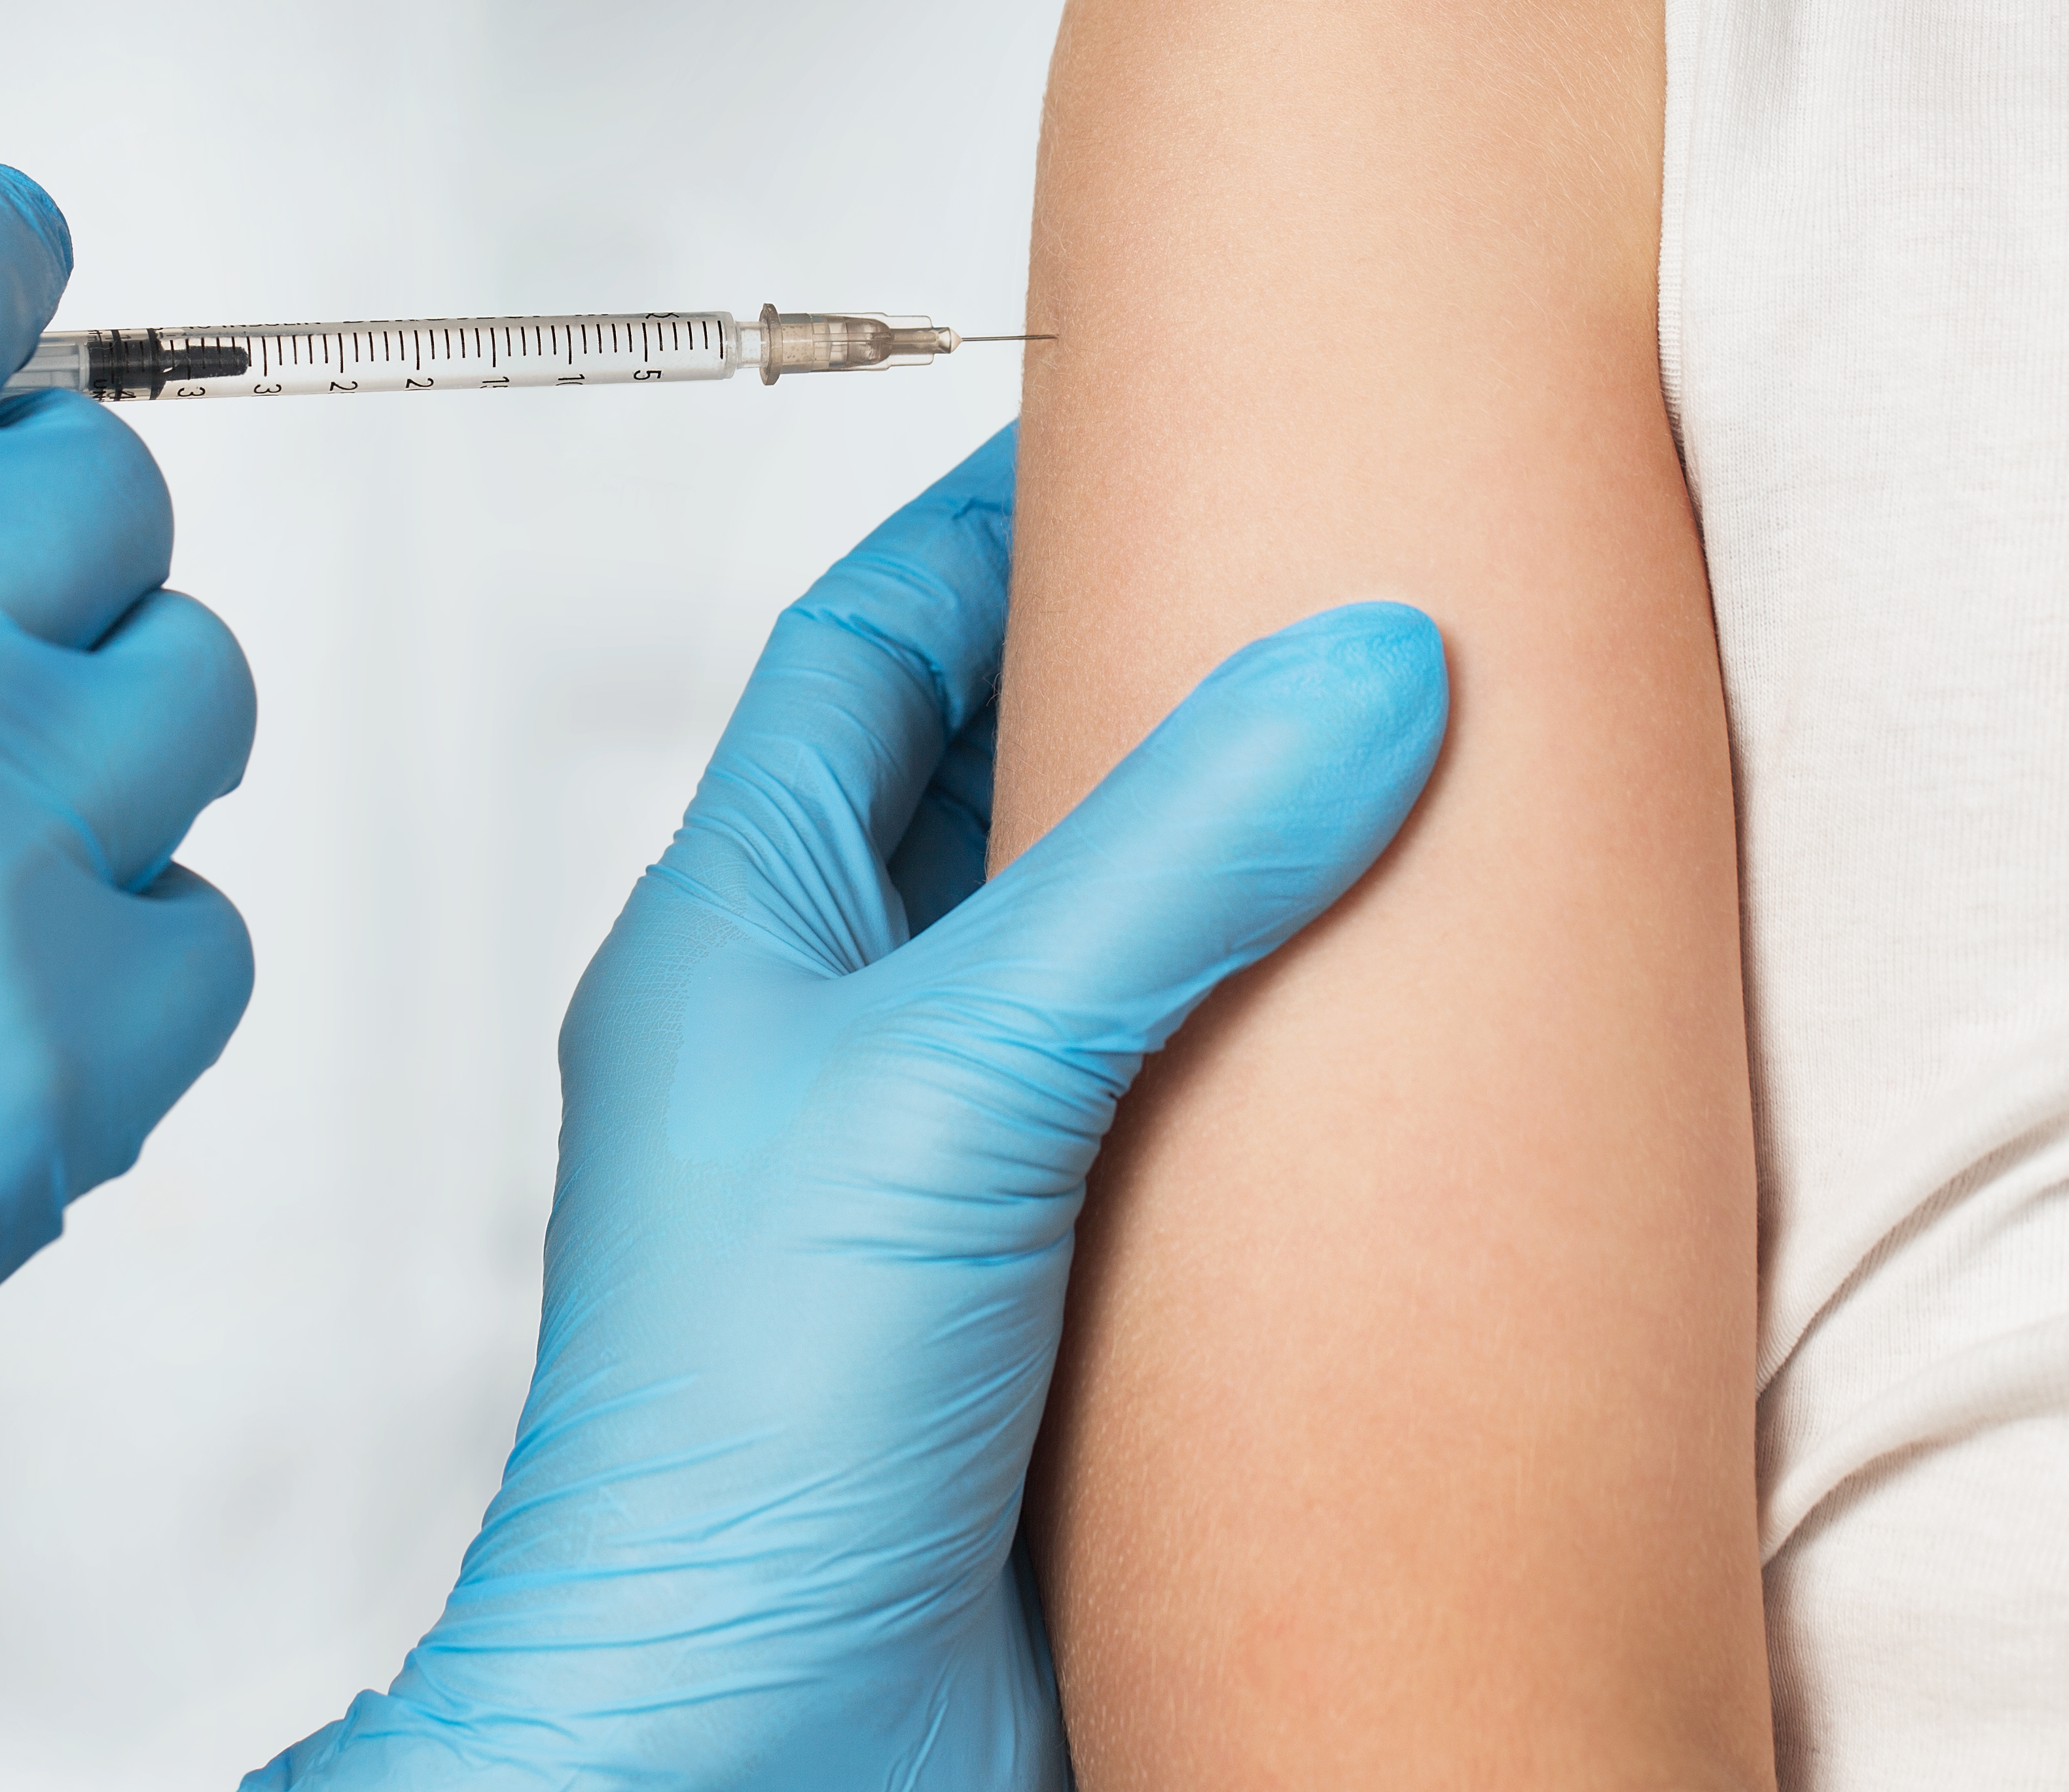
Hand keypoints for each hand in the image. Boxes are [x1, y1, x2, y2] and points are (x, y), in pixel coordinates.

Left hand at [250, 426, 1444, 1787]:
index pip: (863, 650)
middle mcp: (821, 1030)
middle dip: (1121, 679)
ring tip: (1359, 771)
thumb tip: (1346, 670)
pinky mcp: (1020, 1299)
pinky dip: (1242, 1051)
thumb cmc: (725, 1435)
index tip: (1125, 425)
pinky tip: (1356, 1036)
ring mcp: (921, 1164)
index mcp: (741, 930)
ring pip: (1071, 948)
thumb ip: (1158, 874)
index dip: (986, 523)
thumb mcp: (957, 1085)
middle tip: (1291, 586)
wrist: (740, 1737)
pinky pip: (1142, 1114)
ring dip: (1199, 869)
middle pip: (975, 783)